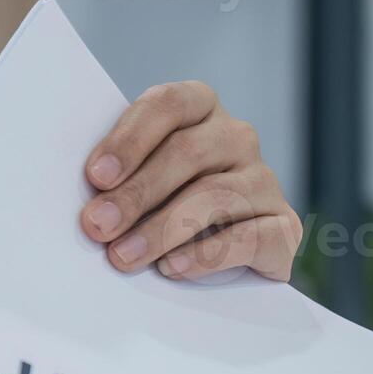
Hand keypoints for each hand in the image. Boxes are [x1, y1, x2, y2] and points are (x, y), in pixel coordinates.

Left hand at [79, 81, 301, 281]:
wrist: (218, 257)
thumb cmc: (157, 206)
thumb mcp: (134, 181)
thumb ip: (117, 178)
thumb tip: (88, 206)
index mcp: (198, 109)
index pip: (167, 104)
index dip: (130, 139)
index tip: (96, 177)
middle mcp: (236, 137)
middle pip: (185, 153)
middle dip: (135, 193)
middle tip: (97, 226)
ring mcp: (263, 180)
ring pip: (213, 196)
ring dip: (161, 230)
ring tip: (123, 257)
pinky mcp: (284, 226)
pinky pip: (249, 237)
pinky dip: (206, 255)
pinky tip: (173, 269)